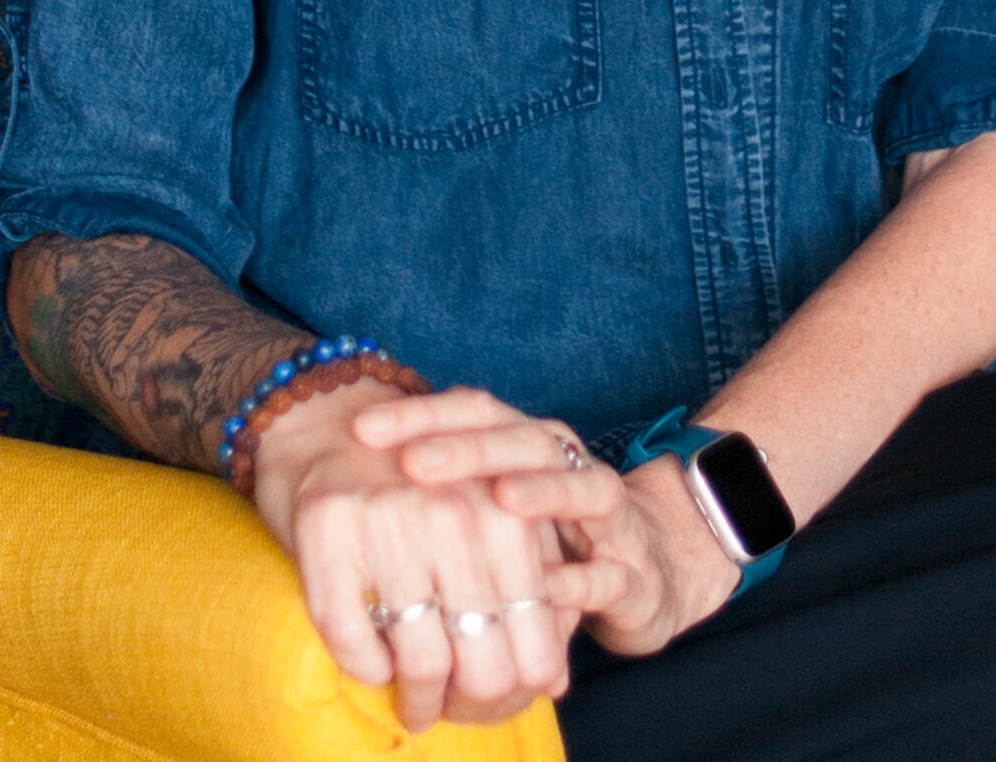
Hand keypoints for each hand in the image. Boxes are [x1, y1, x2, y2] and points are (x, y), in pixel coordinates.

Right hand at [251, 379, 613, 731]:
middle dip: (471, 704)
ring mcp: (391, 521)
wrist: (331, 423)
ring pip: (419, 662)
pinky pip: (353, 641)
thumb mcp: (494, 521)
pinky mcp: (328, 530)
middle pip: (483, 662)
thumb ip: (532, 588)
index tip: (503, 696)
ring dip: (418, 700)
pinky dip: (366, 668)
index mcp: (508, 512)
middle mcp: (455, 514)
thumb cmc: (425, 483)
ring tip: (416, 703)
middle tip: (455, 707)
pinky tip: (374, 663)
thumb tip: (556, 682)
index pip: (533, 635)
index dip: (522, 685)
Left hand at [366, 388, 742, 658]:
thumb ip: (440, 489)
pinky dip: (581, 578)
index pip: (476, 411)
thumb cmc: (549, 536)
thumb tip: (349, 476)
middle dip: (469, 449)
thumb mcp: (492, 509)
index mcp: (529, 445)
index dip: (422, 416)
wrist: (646, 571)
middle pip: (523, 439)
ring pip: (582, 488)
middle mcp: (571, 466)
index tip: (364, 428)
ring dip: (543, 492)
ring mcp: (608, 517)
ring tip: (499, 499)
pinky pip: (609, 574)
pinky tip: (551, 584)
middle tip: (415, 461)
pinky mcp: (632, 574)